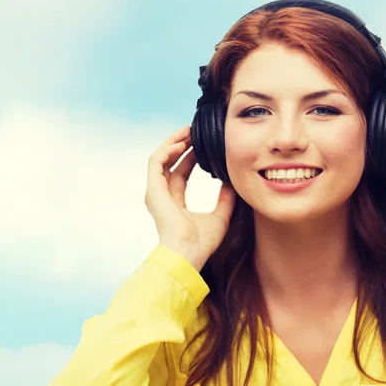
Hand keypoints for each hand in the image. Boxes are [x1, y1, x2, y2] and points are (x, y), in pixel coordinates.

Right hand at [144, 125, 236, 267]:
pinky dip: (167, 149)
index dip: (190, 158)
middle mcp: (163, 196)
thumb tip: (232, 183)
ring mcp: (156, 192)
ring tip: (187, 131)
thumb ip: (226, 199)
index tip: (201, 145)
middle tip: (195, 132)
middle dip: (182, 146)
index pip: (181, 174)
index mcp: (175, 203)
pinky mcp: (153, 189)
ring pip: (161, 158)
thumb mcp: (220, 216)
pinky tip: (180, 142)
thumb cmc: (201, 242)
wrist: (187, 254)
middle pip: (170, 164)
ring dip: (173, 143)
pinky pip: (156, 162)